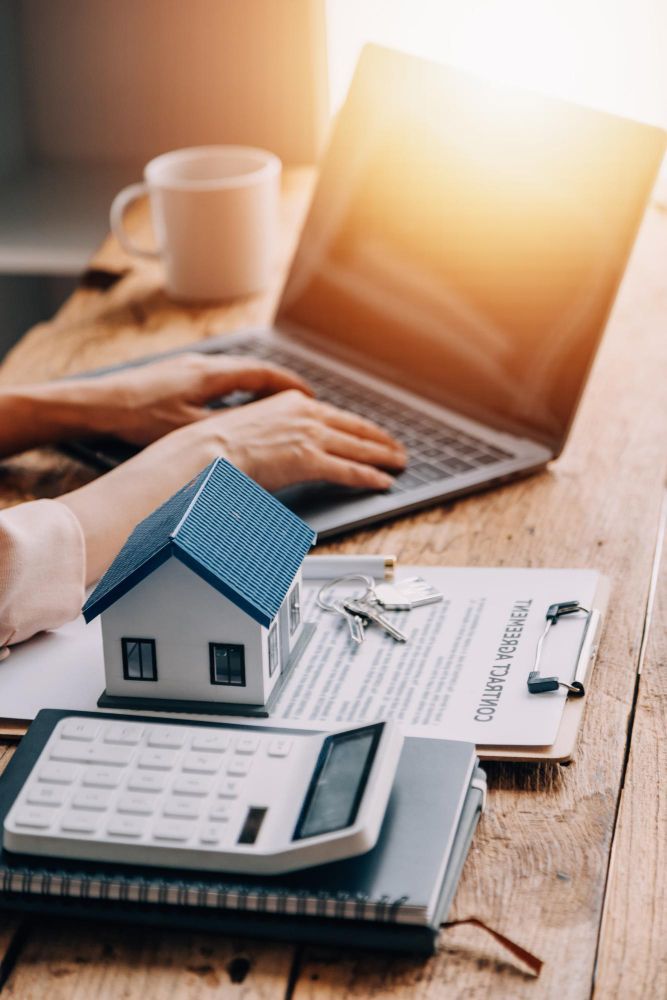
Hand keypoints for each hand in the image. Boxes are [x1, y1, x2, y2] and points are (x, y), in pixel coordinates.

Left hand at [73, 352, 314, 444]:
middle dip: (280, 386)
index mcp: (211, 374)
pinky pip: (216, 379)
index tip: (311, 395)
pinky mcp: (173, 376)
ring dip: (257, 388)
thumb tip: (260, 436)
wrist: (95, 403)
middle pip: (253, 370)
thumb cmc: (138, 417)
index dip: (291, 385)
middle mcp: (202, 365)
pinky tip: (233, 408)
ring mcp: (187, 368)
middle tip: (302, 400)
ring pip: (234, 374)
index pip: (263, 374)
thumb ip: (226, 430)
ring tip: (274, 405)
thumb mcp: (188, 429)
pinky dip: (234, 391)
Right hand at [177, 389, 406, 491]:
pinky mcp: (309, 460)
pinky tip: (382, 482)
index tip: (375, 434)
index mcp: (293, 402)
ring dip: (384, 458)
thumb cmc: (222, 444)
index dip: (361, 428)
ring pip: (359, 448)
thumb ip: (278, 431)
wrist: (209, 449)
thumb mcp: (255, 426)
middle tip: (397, 449)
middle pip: (356, 429)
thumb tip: (285, 445)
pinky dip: (370, 477)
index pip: (338, 416)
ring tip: (398, 465)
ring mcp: (310, 436)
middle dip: (381, 441)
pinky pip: (349, 470)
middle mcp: (307, 414)